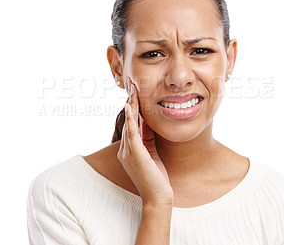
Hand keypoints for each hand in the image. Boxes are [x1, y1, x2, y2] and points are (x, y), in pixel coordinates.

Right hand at [117, 77, 173, 205]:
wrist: (158, 197)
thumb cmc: (157, 178)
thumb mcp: (152, 153)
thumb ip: (148, 138)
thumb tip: (149, 121)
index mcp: (129, 150)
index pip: (131, 125)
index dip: (133, 108)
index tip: (135, 93)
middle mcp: (125, 150)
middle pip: (128, 121)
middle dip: (130, 103)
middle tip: (132, 85)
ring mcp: (128, 153)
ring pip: (129, 124)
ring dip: (130, 106)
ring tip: (132, 90)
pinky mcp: (135, 155)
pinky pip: (131, 133)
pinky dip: (130, 118)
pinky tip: (130, 106)